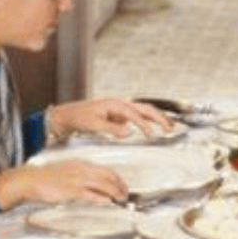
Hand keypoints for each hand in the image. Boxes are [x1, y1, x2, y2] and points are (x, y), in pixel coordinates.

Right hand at [0, 158, 126, 209]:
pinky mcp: (71, 190)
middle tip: (126, 194)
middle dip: (120, 186)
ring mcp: (77, 180)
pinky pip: (91, 195)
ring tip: (120, 199)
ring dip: (115, 192)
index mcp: (80, 164)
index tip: (122, 185)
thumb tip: (92, 185)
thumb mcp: (65, 171)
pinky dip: (101, 198)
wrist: (29, 179)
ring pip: (103, 185)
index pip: (105, 170)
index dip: (117, 179)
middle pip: (108, 176)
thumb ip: (80, 176)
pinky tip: (107, 202)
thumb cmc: (45, 177)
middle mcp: (81, 170)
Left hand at [48, 97, 171, 140]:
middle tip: (169, 127)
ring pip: (143, 110)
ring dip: (156, 117)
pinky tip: (153, 127)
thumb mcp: (93, 125)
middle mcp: (120, 104)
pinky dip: (148, 120)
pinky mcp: (120, 115)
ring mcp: (121, 109)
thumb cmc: (78, 117)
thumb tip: (128, 131)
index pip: (135, 114)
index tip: (151, 134)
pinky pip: (138, 116)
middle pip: (145, 108)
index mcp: (115, 104)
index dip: (144, 124)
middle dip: (159, 117)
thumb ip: (111, 128)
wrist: (68, 116)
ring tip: (167, 126)